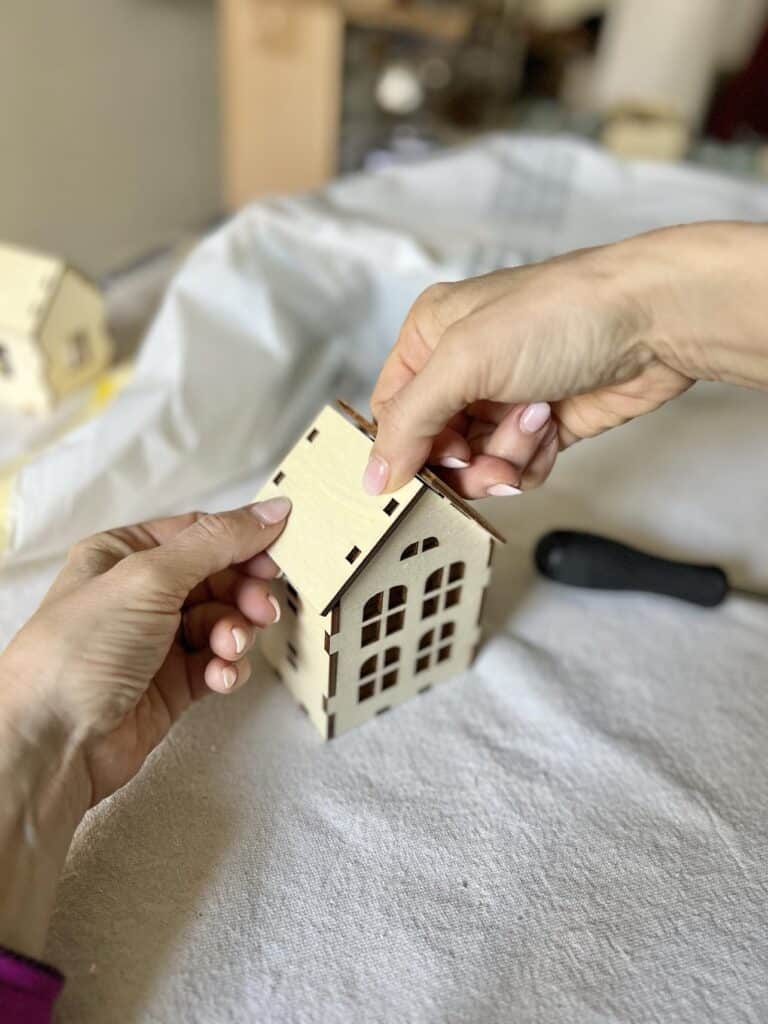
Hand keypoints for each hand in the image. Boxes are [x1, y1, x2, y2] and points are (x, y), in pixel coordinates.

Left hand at [0, 498, 289, 956]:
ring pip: (222, 622)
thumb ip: (217, 542)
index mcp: (123, 555)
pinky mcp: (172, 684)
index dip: (240, 542)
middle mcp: (140, 594)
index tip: (277, 555)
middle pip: (217, 578)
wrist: (54, 743)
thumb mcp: (149, 577)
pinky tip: (221, 677)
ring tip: (228, 649)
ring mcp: (157, 640)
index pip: (198, 534)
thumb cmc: (81, 650)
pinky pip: (217, 663)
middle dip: (243, 593)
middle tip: (261, 609)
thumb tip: (274, 509)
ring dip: (235, 633)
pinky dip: (227, 668)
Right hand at [364, 221, 767, 495]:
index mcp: (430, 336)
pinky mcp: (542, 424)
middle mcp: (463, 366)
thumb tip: (374, 477)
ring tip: (537, 420)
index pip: (393, 411)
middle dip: (464, 459)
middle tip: (488, 456)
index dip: (408, 446)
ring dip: (505, 455)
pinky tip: (554, 427)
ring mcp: (504, 396)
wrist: (652, 321)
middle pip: (434, 446)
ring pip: (476, 463)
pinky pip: (516, 467)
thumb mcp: (464, 361)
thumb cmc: (558, 317)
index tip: (433, 464)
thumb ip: (410, 422)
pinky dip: (532, 459)